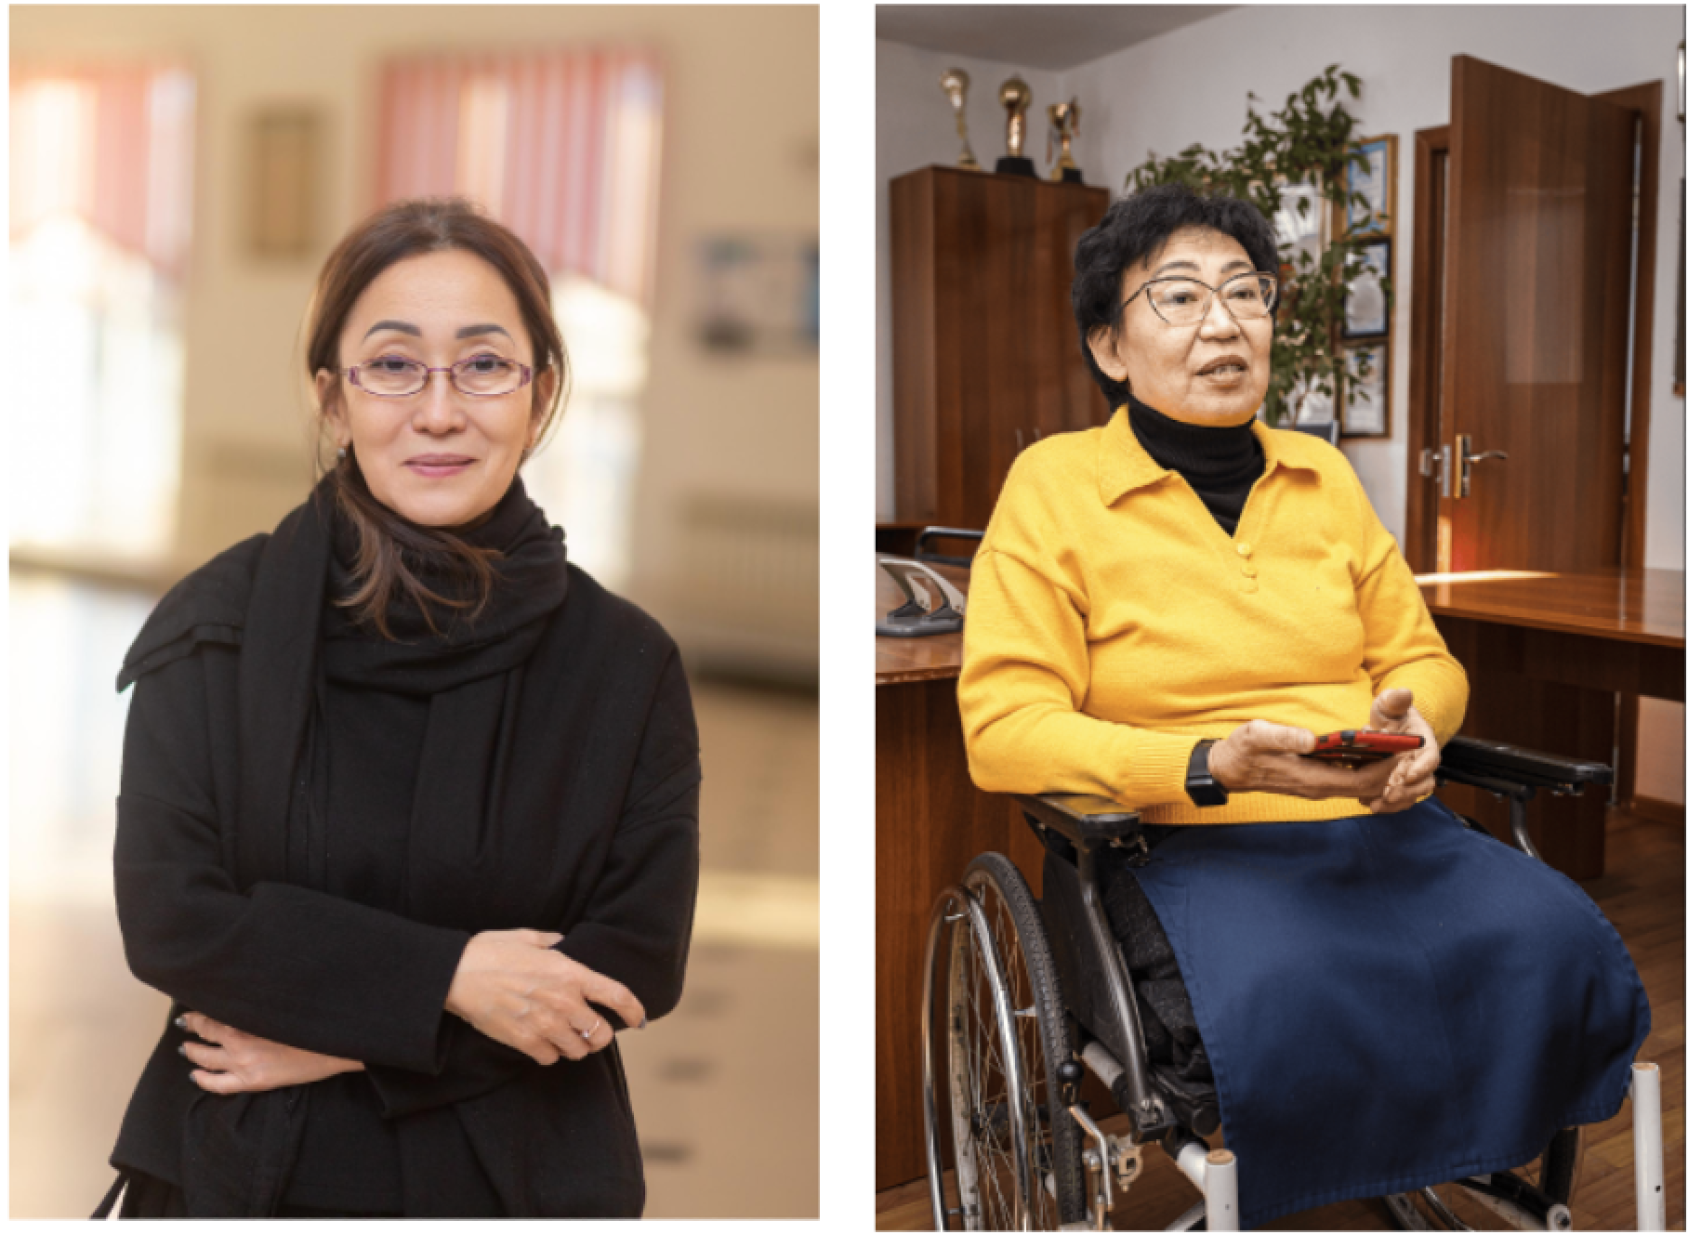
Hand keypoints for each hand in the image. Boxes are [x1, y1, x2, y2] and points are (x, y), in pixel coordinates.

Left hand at [177, 1011, 361, 1093]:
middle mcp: (241, 1038)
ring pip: (204, 1058)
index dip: (200, 1010)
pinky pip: (217, 1084)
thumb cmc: (311, 1021)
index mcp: (248, 1017)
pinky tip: (196, 1076)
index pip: (214, 1012)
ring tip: (187, 1048)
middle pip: (206, 1032)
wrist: (332, 1046)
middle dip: (193, 1027)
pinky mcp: (251, 1081)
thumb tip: (244, 998)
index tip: (193, 1007)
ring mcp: (243, 1062)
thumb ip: (258, 1003)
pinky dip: (203, 1079)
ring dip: (193, 1052)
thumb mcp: (282, 1004)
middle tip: (185, 1023)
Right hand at [444, 929, 645, 1065]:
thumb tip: (564, 945)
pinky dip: (550, 1054)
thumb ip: (554, 943)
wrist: (456, 975)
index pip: (617, 995)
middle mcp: (563, 1001)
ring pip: (578, 1050)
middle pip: (601, 1034)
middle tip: (591, 1031)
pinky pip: (550, 1059)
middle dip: (600, 1035)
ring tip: (566, 1037)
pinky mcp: (523, 1041)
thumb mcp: (529, 937)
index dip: (634, 1010)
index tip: (638, 1019)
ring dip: (576, 1046)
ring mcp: (544, 1024)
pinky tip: (543, 1043)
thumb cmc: (491, 951)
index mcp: (570, 973)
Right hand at [1207, 715, 1405, 805]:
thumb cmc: (1241, 751)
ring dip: (1380, 771)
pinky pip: (1348, 781)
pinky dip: (1365, 770)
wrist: (1227, 770)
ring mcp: (1317, 786)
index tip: (1401, 752)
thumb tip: (1311, 738)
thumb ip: (1282, 735)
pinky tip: (1371, 752)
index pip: (1360, 782)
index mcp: (1310, 777)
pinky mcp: (1315, 781)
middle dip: (1390, 771)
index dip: (1385, 770)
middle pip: (1367, 788)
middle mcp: (1318, 787)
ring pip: (1360, 787)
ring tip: (1395, 748)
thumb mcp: (1256, 735)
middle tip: (1407, 748)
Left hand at [1357, 687, 1441, 813]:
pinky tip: (1367, 803)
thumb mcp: (1390, 704)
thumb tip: (1403, 693)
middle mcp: (1420, 763)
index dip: (1422, 768)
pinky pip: (1396, 799)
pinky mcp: (1396, 784)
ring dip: (1395, 803)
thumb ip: (1396, 700)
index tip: (1407, 775)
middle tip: (1388, 795)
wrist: (1384, 726)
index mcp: (1424, 743)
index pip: (1431, 758)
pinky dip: (1385, 805)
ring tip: (1375, 805)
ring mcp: (1409, 776)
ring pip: (1410, 795)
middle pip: (1423, 783)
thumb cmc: (1391, 714)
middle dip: (1406, 792)